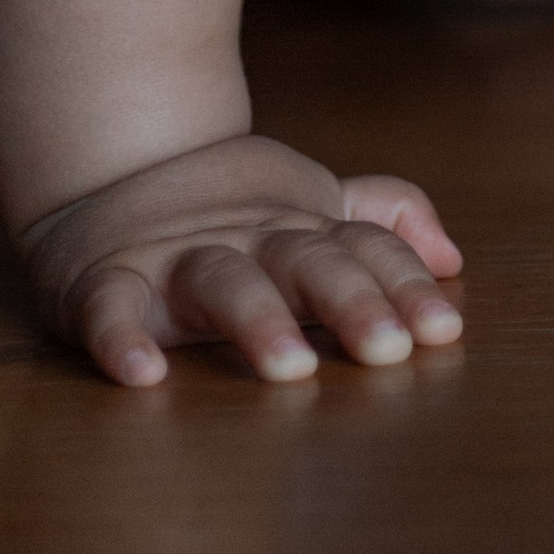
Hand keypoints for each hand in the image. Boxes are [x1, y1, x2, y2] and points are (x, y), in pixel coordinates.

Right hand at [21, 130, 465, 388]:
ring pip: (222, 279)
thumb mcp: (307, 209)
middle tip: (389, 350)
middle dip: (350, 301)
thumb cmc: (224, 214)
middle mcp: (244, 238)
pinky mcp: (102, 280)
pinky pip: (109, 307)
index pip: (363, 248)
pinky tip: (143, 375)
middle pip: (306, 260)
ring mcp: (173, 257)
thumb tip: (453, 257)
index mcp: (295, 229)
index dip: (403, 284)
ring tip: (292, 368)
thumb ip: (381, 223)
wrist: (100, 178)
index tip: (443, 332)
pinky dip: (121, 338)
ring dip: (257, 319)